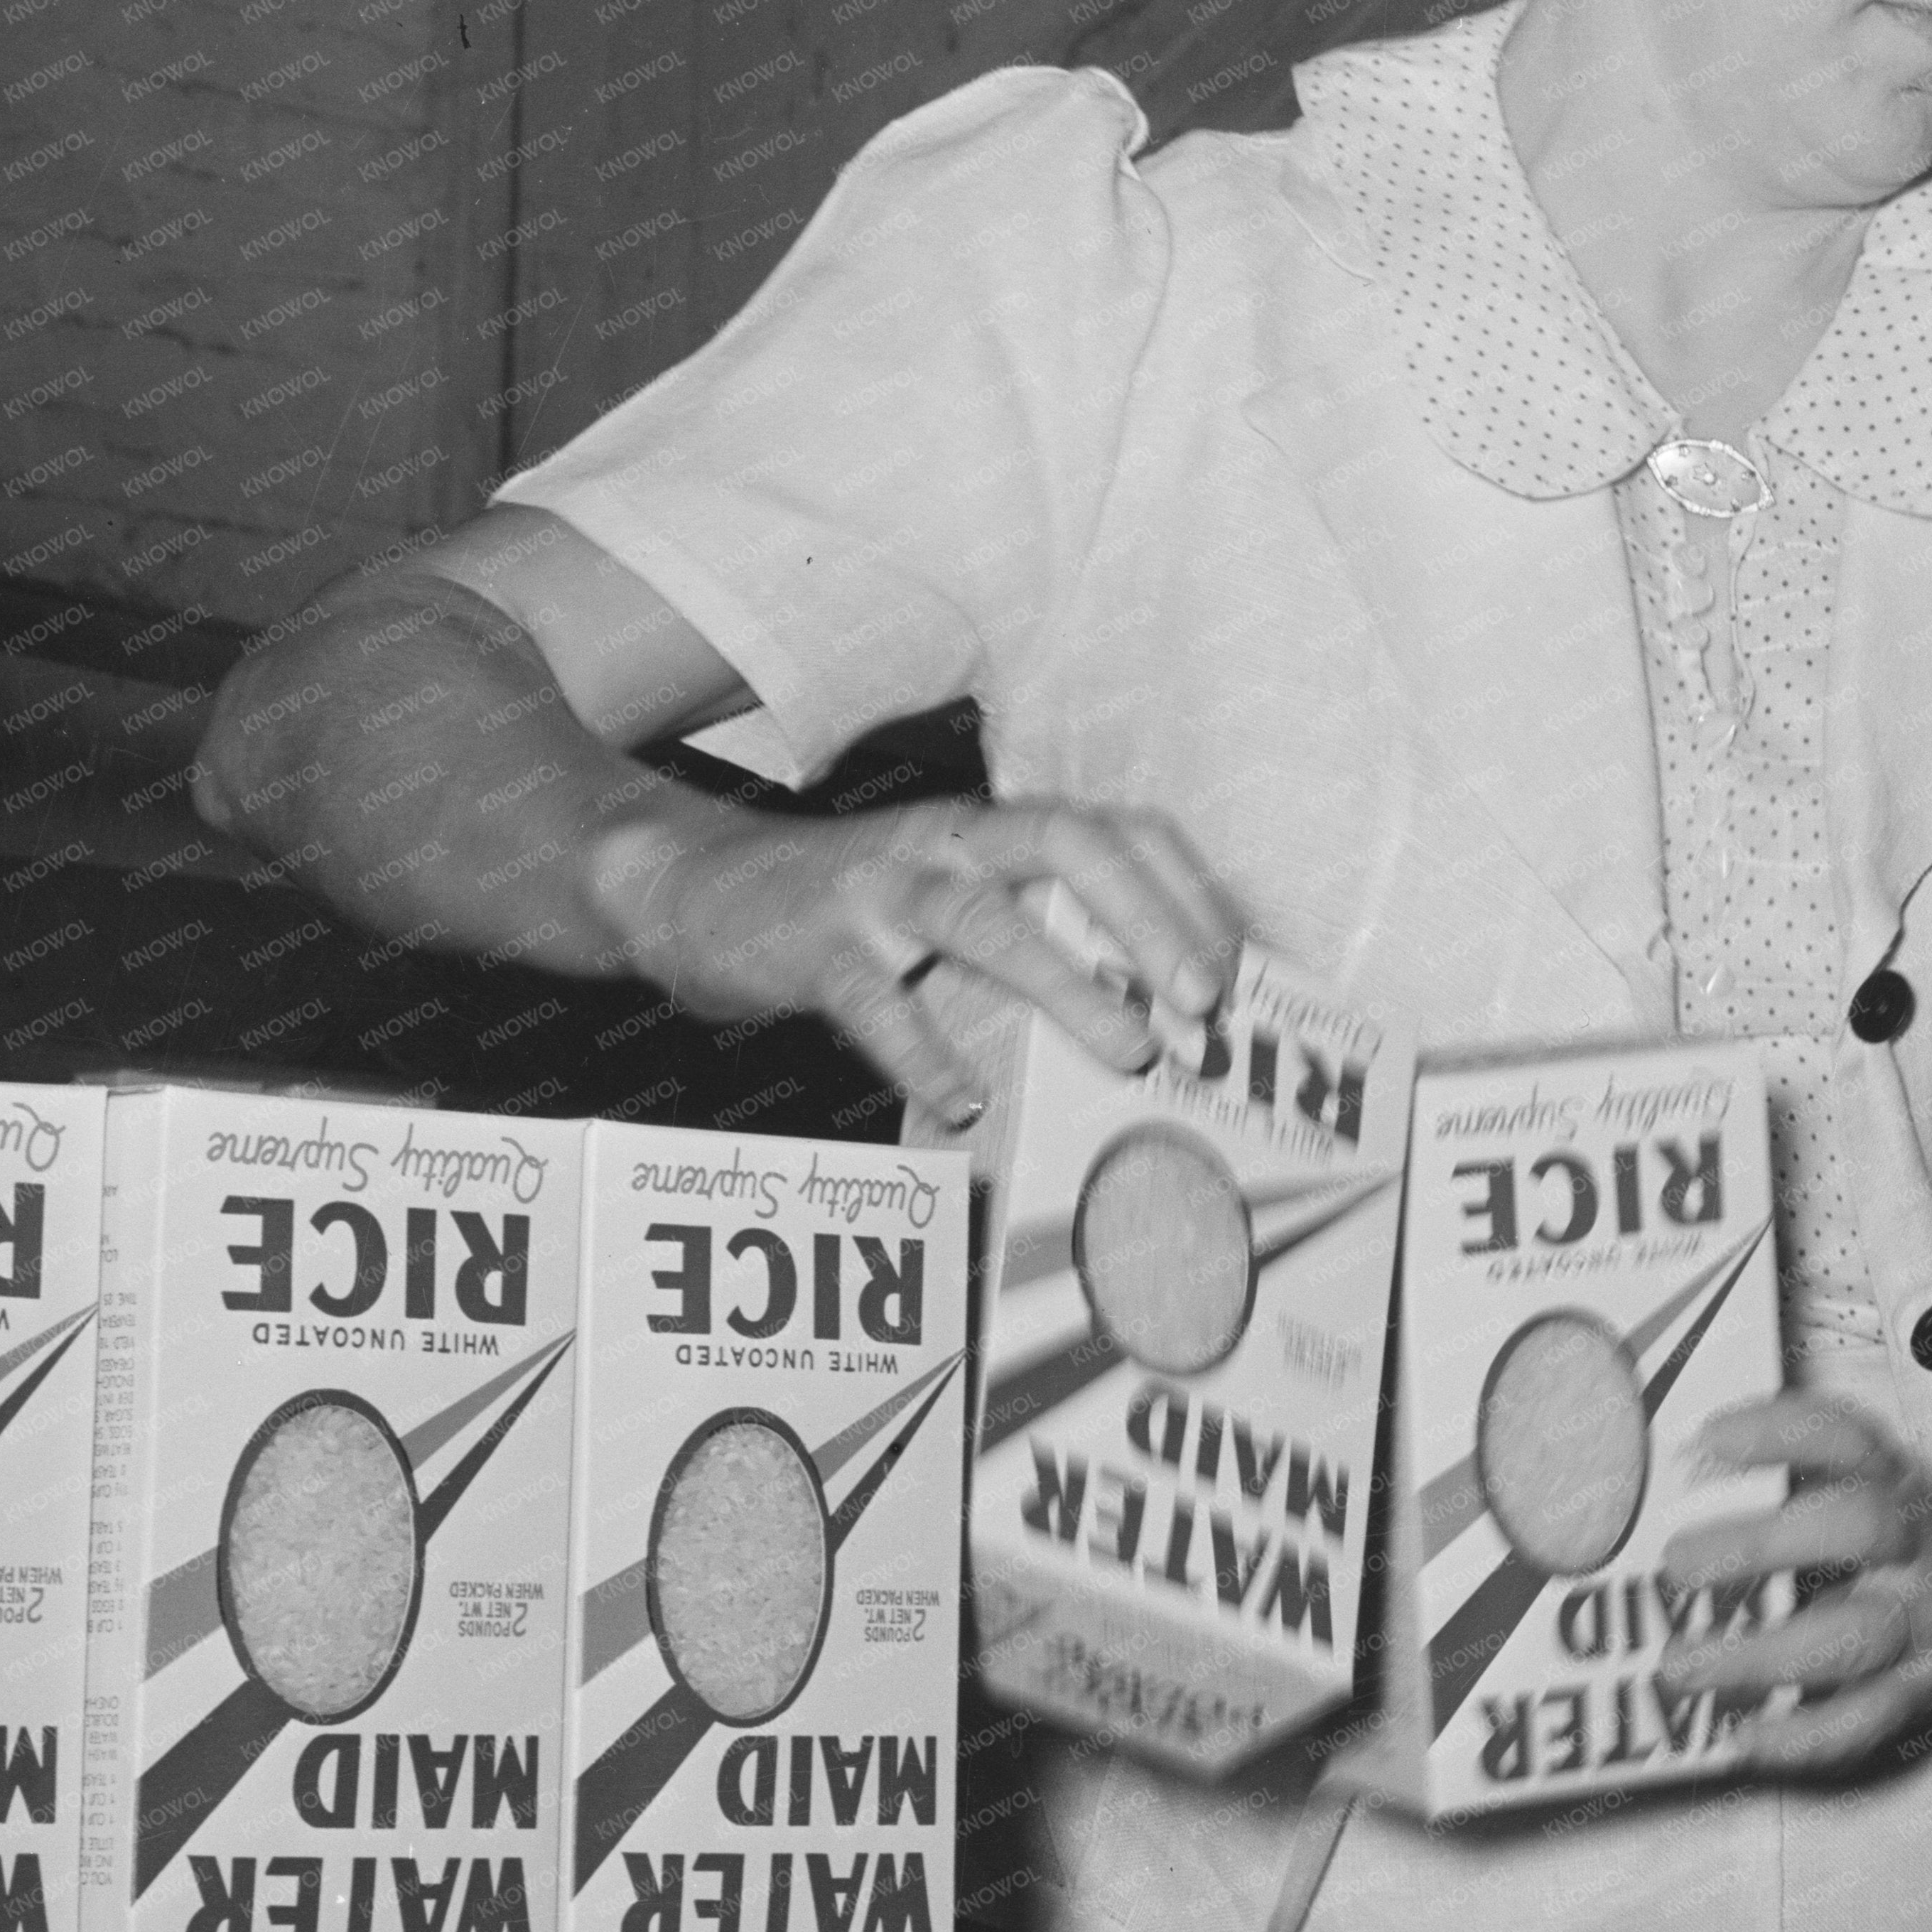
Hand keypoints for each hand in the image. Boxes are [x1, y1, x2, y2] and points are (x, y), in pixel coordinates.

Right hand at [586, 795, 1238, 1125]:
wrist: (692, 888)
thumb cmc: (856, 909)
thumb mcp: (954, 895)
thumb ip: (1037, 928)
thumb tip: (1155, 1008)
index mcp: (992, 829)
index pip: (1114, 826)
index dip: (1184, 886)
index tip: (1238, 961)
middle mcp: (947, 843)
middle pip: (1068, 842)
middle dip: (1150, 917)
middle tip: (1206, 1002)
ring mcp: (878, 891)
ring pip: (985, 920)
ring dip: (1069, 985)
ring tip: (1131, 1051)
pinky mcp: (816, 948)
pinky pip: (876, 1003)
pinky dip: (924, 1054)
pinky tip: (963, 1104)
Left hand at [1653, 1397, 1931, 1779]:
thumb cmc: (1899, 1542)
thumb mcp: (1864, 1487)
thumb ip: (1791, 1476)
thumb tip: (1682, 1468)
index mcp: (1898, 1483)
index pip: (1849, 1440)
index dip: (1783, 1431)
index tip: (1713, 1436)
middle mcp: (1917, 1547)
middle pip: (1860, 1528)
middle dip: (1764, 1544)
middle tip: (1679, 1563)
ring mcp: (1921, 1625)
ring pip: (1851, 1640)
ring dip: (1758, 1656)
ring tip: (1681, 1665)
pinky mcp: (1915, 1695)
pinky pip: (1858, 1724)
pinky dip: (1796, 1737)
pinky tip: (1739, 1736)